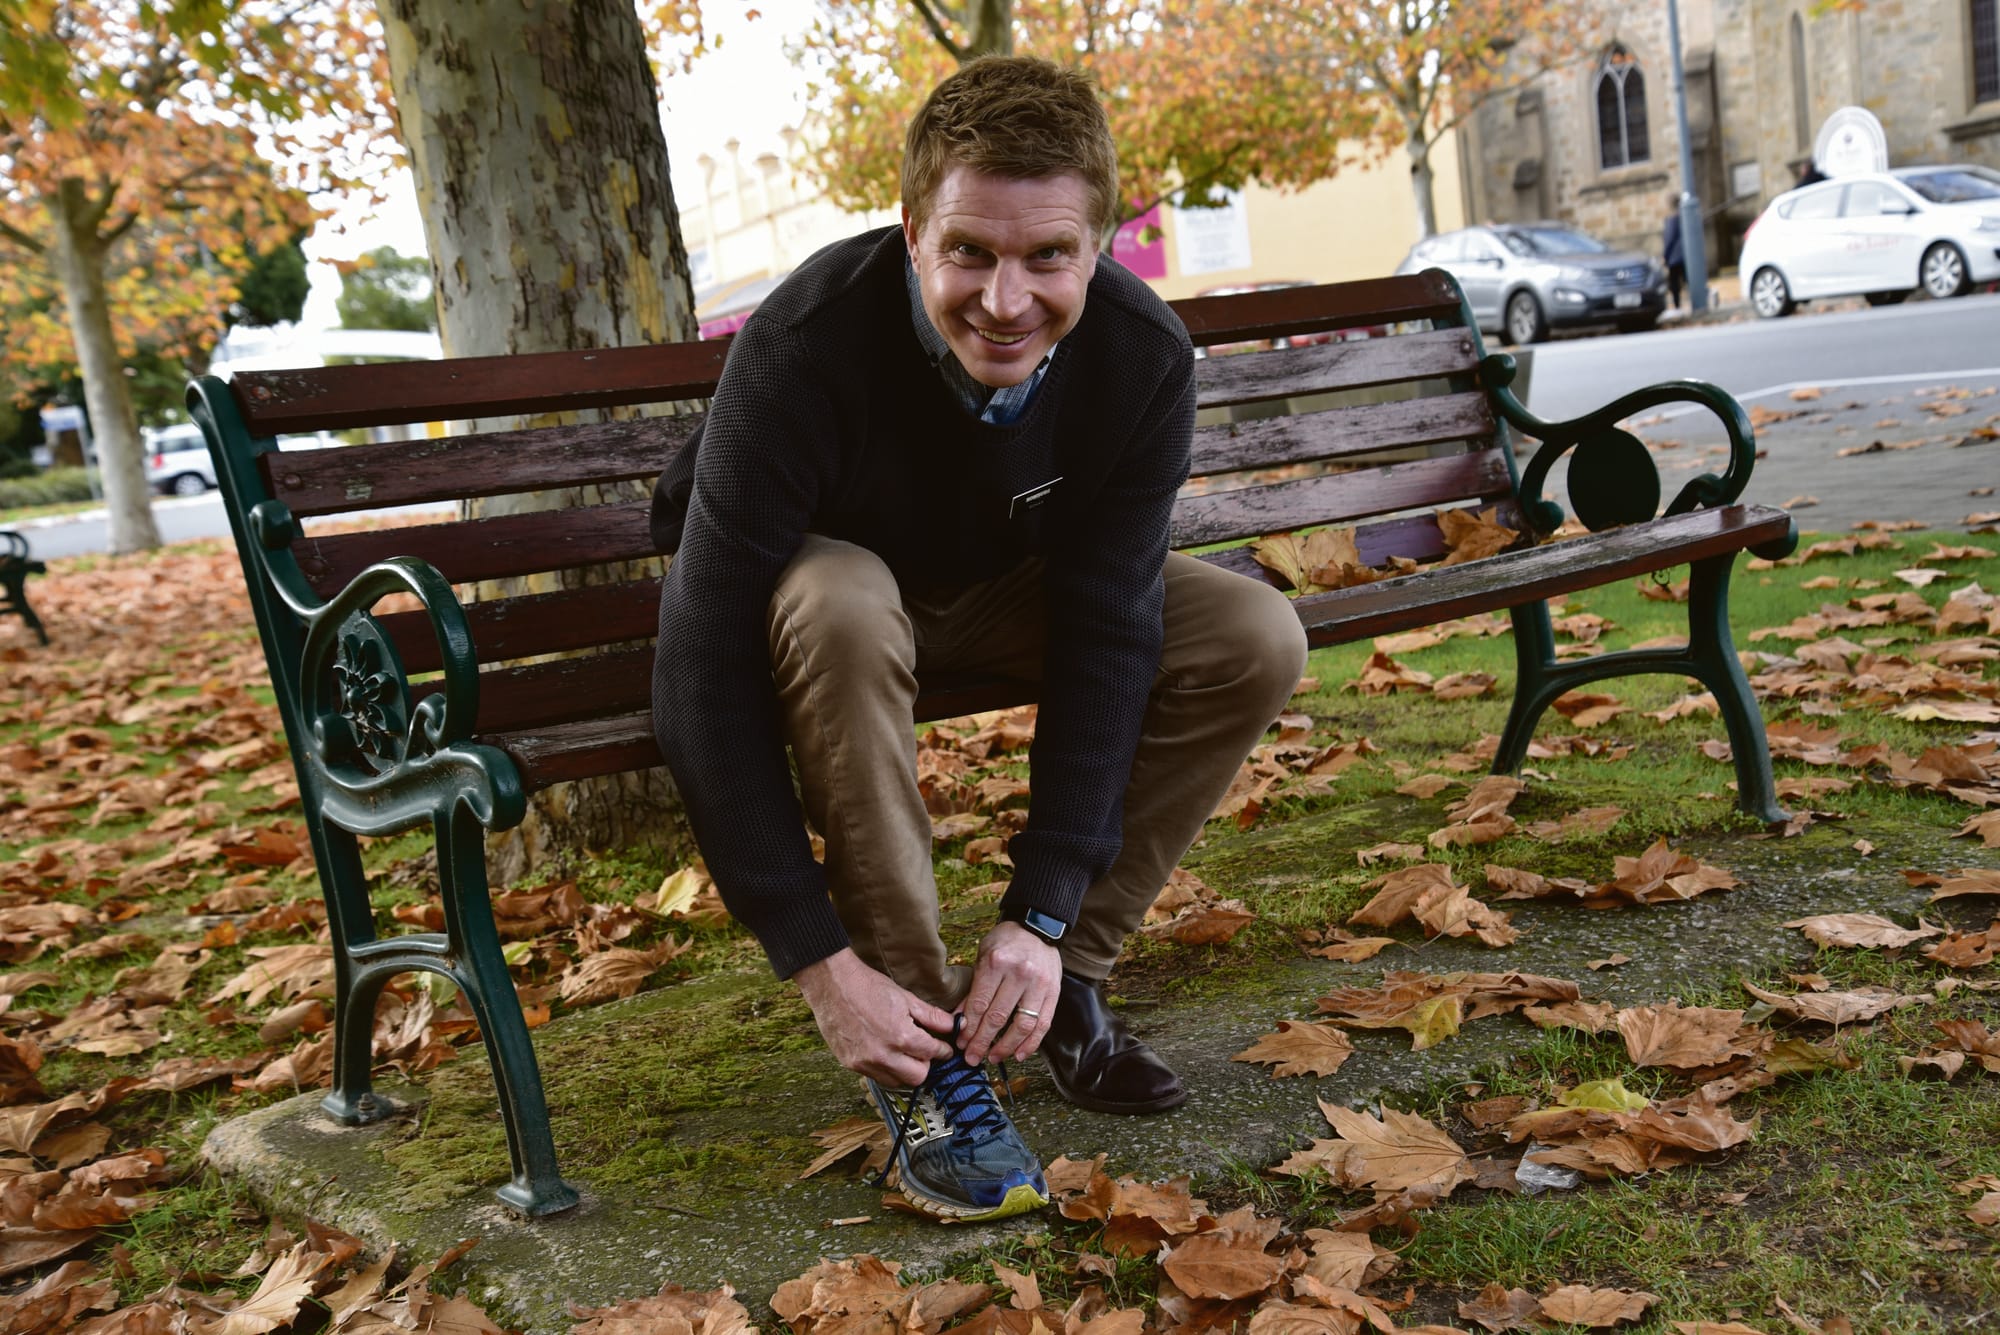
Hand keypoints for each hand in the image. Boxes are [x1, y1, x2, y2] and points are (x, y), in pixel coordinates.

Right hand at [794, 948, 953, 1086]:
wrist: (832, 983)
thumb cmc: (867, 986)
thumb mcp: (905, 998)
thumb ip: (932, 1016)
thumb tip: (954, 1025)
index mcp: (900, 1036)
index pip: (932, 1054)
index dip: (942, 1050)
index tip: (943, 1048)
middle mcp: (883, 1055)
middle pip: (918, 1077)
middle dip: (925, 1065)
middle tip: (924, 1051)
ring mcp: (865, 1062)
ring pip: (897, 1082)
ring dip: (905, 1071)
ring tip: (904, 1052)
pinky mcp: (850, 1064)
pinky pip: (876, 1077)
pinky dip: (886, 1069)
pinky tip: (885, 1052)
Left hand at [959, 920, 1061, 1064]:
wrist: (1038, 926)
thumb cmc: (1006, 941)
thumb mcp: (983, 956)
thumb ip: (973, 988)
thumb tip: (961, 1020)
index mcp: (997, 963)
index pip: (979, 1004)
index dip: (969, 1028)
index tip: (961, 1042)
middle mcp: (1019, 974)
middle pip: (998, 1018)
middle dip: (982, 1042)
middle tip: (972, 1058)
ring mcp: (1039, 984)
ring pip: (1022, 1025)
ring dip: (1006, 1047)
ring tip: (993, 1057)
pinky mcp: (1054, 992)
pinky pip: (1043, 1024)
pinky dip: (1031, 1043)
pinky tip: (1019, 1054)